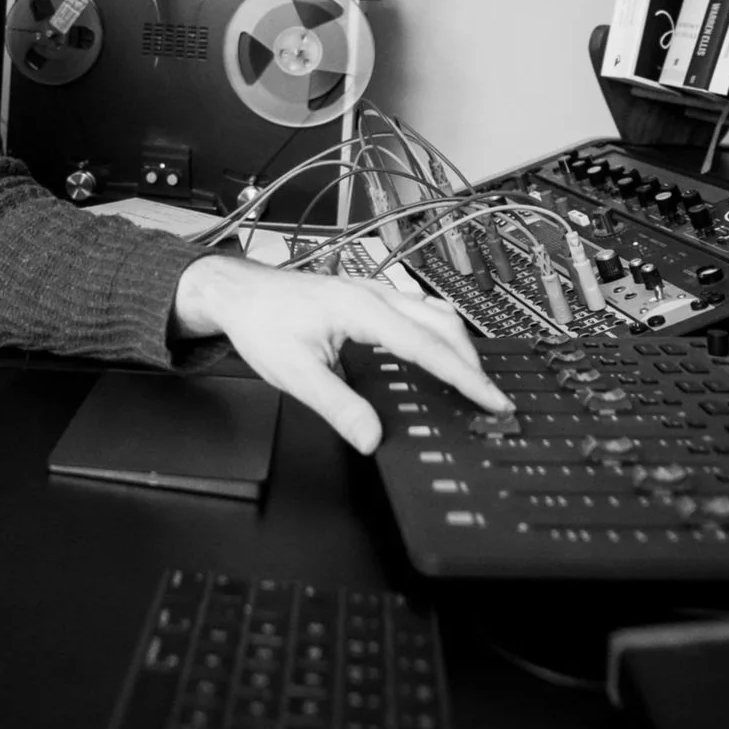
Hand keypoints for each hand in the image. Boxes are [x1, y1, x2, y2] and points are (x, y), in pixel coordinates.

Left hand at [173, 254, 512, 452]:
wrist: (236, 292)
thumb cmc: (260, 323)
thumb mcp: (295, 373)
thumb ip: (337, 406)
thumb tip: (372, 437)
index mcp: (362, 311)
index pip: (429, 348)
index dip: (466, 377)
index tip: (493, 400)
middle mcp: (373, 295)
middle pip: (443, 325)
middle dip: (472, 362)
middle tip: (490, 397)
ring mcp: (371, 291)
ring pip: (433, 313)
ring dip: (458, 344)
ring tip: (472, 378)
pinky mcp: (366, 295)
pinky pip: (416, 309)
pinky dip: (438, 332)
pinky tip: (437, 350)